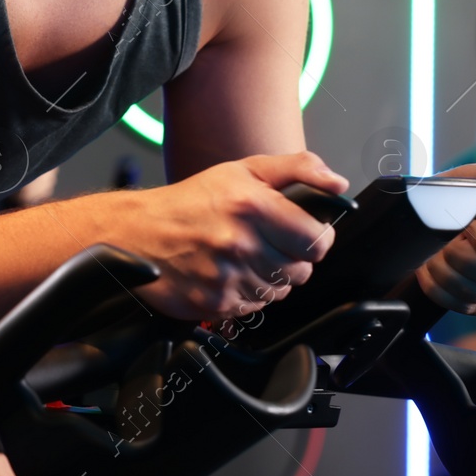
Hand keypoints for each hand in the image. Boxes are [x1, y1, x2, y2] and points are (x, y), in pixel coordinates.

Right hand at [126, 152, 348, 322]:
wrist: (137, 234)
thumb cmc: (191, 202)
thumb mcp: (244, 170)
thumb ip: (297, 169)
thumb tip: (337, 183)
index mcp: (252, 205)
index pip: (317, 240)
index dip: (316, 238)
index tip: (304, 233)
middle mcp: (240, 243)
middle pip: (302, 270)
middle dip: (292, 258)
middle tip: (269, 242)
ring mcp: (228, 277)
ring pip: (281, 291)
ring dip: (271, 277)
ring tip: (245, 256)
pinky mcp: (216, 303)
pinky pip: (256, 307)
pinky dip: (250, 293)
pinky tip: (231, 273)